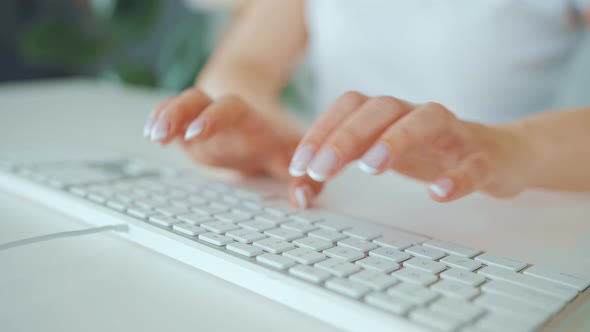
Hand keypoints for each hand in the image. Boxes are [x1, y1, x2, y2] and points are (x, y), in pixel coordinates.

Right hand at [143, 87, 322, 206]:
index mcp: (249, 121)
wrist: (260, 117)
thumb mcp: (296, 158)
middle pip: (198, 101)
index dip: (213, 118)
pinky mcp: (189, 129)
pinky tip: (150, 132)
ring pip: (181, 106)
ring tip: (152, 134)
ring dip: (165, 116)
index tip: (196, 133)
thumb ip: (307, 180)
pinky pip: (171, 116)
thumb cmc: (276, 140)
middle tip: (162, 133)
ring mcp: (203, 121)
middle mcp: (222, 118)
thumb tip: (302, 201)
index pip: (231, 110)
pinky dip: (159, 120)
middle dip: (178, 113)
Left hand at [288, 91, 531, 202]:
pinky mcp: (482, 156)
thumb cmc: (429, 152)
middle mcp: (416, 114)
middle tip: (322, 170)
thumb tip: (300, 186)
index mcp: (389, 113)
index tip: (300, 165)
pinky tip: (438, 193)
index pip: (348, 107)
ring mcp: (452, 133)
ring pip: (426, 121)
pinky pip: (473, 163)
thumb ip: (341, 163)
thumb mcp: (380, 154)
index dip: (321, 131)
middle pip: (380, 108)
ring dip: (396, 140)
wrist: (499, 154)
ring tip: (372, 168)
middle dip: (346, 137)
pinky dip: (458, 176)